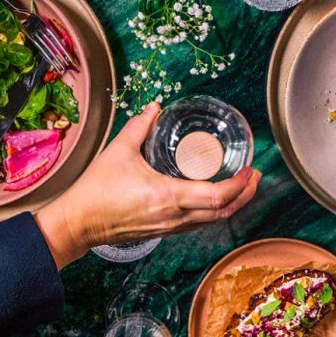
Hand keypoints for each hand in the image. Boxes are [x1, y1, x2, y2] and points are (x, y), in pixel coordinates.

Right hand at [35, 102, 260, 267]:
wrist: (79, 223)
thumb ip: (140, 126)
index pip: (216, 196)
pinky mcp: (163, 230)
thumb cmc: (97, 190)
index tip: (250, 168)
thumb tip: (155, 106)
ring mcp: (170, 226)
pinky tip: (213, 198)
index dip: (239, 184)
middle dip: (245, 195)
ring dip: (232, 204)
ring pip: (212, 221)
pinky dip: (214, 211)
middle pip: (222, 212)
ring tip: (242, 186)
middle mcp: (174, 216)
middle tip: (256, 176)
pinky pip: (198, 223)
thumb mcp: (119, 150)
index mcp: (167, 195)